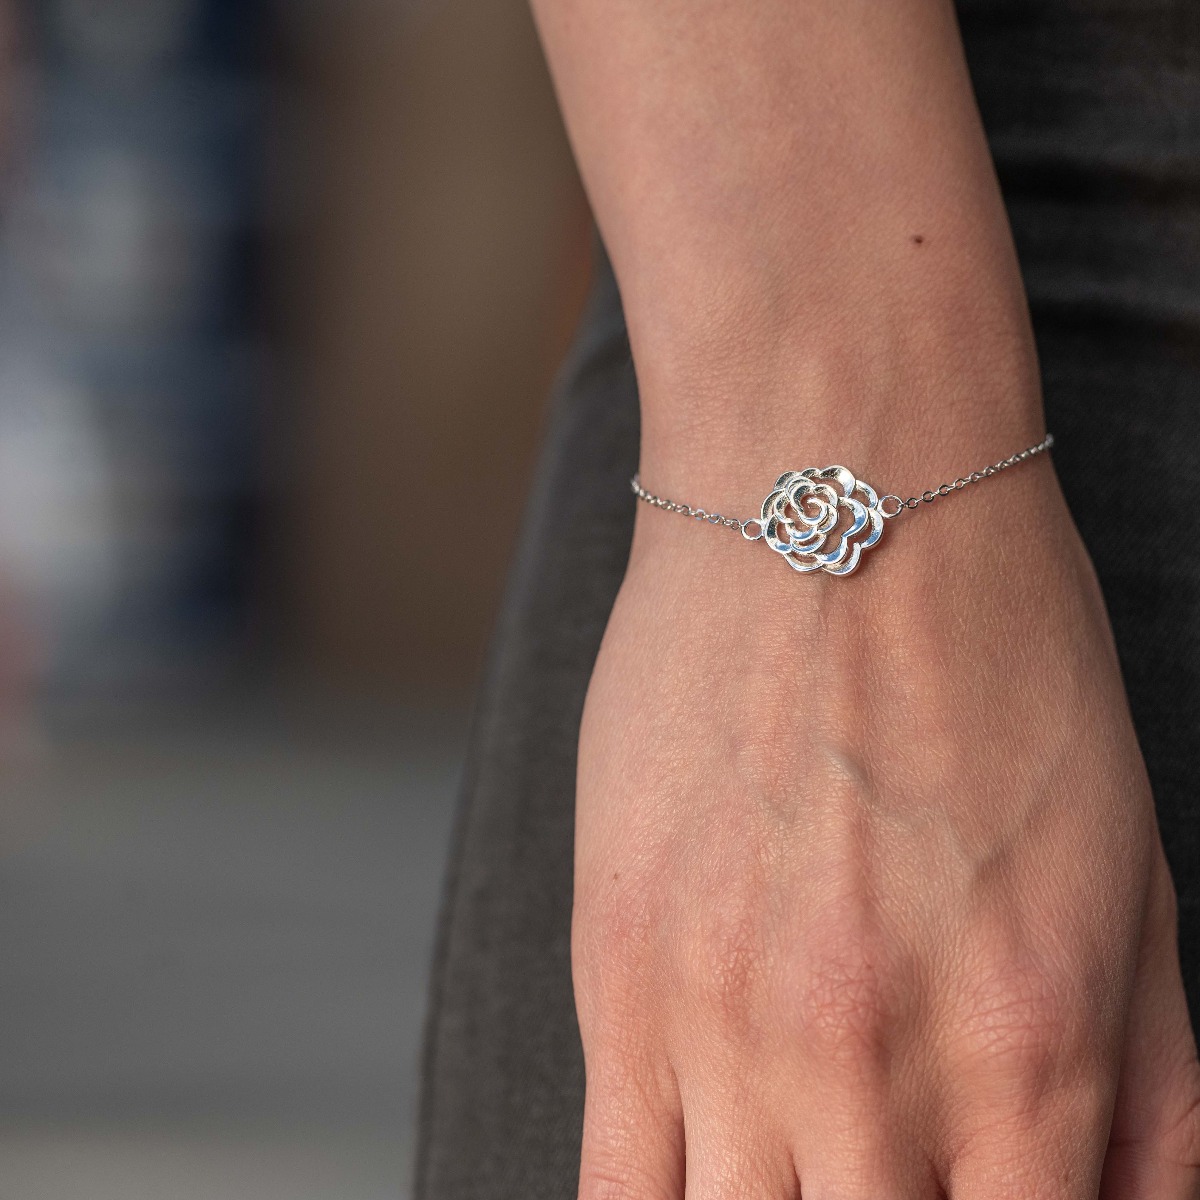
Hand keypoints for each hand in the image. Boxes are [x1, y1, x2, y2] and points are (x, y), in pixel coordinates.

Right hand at [572, 460, 1198, 1197]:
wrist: (832, 504)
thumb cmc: (996, 662)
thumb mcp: (1132, 873)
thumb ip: (1156, 1098)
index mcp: (1032, 1048)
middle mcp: (873, 1061)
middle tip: (879, 1183)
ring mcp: (728, 1019)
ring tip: (801, 1181)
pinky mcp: (620, 966)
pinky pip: (616, 1190)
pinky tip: (702, 1183)